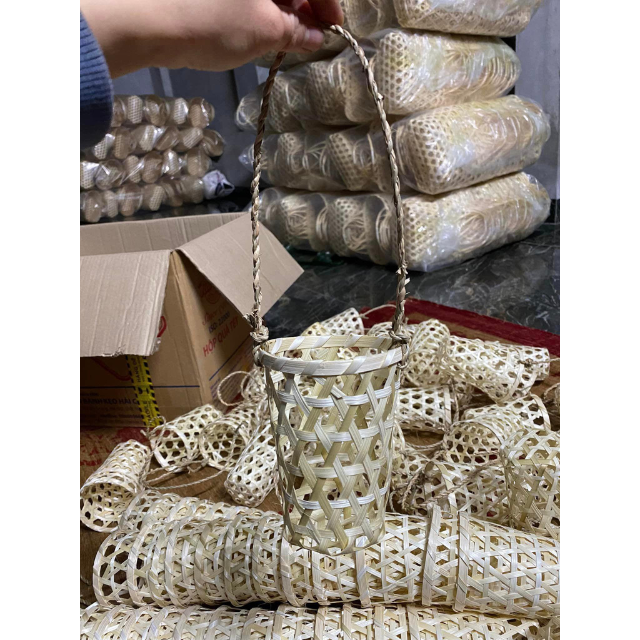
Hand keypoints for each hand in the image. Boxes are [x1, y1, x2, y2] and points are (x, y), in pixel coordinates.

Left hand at [81, 0, 343, 76]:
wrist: (144, 18)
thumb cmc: (213, 22)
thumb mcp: (264, 31)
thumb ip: (296, 31)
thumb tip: (315, 35)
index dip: (327, 4)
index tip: (332, 28)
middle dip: (304, 4)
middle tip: (309, 34)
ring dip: (282, 4)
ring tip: (285, 34)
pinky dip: (259, 2)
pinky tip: (260, 24)